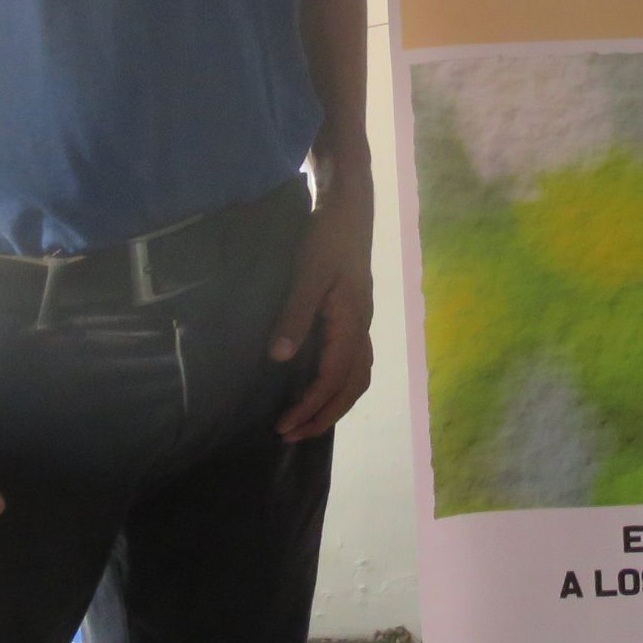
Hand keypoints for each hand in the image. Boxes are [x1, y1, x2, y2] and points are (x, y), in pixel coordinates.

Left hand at [271, 196, 374, 440]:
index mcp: (352, 321)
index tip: (283, 425)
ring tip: (303, 419)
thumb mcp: (308, 272)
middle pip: (352, 386)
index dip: (310, 405)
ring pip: (356, 376)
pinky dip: (336, 384)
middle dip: (323, 415)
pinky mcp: (353, 313)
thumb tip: (280, 359)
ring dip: (332, 403)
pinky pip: (352, 361)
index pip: (335, 378)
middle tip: (290, 435)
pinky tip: (315, 383)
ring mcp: (361, 321)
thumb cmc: (328, 236)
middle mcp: (362, 327)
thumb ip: (296, 314)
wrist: (350, 206)